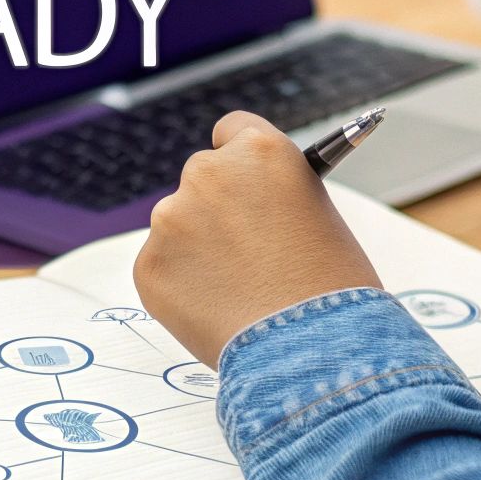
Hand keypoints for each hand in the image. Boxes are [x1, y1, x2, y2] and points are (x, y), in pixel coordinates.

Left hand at [134, 111, 381, 368]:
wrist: (312, 348)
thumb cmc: (331, 286)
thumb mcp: (317, 213)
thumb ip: (272, 194)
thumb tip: (246, 201)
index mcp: (260, 151)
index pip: (231, 130)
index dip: (239, 159)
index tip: (243, 180)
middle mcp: (208, 173)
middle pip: (202, 178)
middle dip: (217, 207)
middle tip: (246, 251)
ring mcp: (171, 219)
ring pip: (178, 225)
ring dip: (198, 247)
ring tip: (240, 290)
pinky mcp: (149, 266)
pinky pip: (163, 267)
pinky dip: (183, 285)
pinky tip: (219, 309)